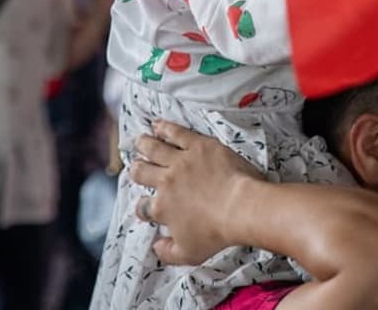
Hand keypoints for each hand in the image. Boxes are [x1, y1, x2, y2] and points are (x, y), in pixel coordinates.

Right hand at [129, 120, 262, 264]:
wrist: (241, 206)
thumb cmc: (217, 231)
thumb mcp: (189, 254)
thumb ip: (168, 252)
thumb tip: (157, 247)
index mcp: (162, 208)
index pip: (143, 207)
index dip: (143, 208)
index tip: (148, 207)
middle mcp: (166, 182)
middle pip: (142, 172)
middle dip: (137, 169)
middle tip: (136, 165)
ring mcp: (181, 161)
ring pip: (154, 149)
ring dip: (144, 144)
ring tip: (140, 140)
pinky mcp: (199, 145)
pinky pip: (177, 133)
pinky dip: (165, 128)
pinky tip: (158, 124)